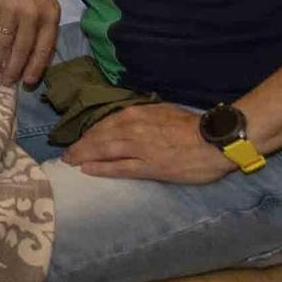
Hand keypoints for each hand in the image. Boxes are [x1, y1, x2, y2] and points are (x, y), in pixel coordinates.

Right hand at [0, 0, 58, 85]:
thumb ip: (43, 23)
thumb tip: (34, 52)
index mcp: (49, 14)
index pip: (43, 48)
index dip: (34, 67)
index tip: (27, 82)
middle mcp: (30, 14)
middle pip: (20, 49)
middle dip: (12, 69)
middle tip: (4, 83)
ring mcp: (8, 10)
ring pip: (2, 44)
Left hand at [63, 104, 234, 183]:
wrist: (215, 140)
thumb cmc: (192, 126)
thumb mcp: (162, 111)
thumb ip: (143, 116)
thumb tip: (128, 119)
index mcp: (137, 114)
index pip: (105, 123)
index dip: (90, 132)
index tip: (80, 138)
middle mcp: (133, 129)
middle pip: (99, 137)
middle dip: (81, 145)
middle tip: (67, 153)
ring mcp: (139, 149)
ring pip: (104, 151)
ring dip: (84, 156)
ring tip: (70, 161)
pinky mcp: (149, 167)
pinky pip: (119, 168)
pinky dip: (101, 168)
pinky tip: (87, 169)